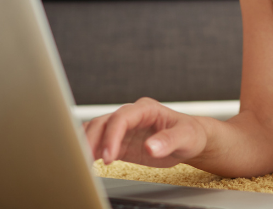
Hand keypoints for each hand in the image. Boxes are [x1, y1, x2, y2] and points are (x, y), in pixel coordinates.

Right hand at [83, 97, 207, 167]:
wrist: (190, 141)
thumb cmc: (190, 134)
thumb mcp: (186, 136)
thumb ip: (169, 140)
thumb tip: (151, 147)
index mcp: (145, 109)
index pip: (121, 118)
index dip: (112, 136)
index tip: (108, 157)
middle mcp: (131, 115)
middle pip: (103, 123)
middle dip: (93, 141)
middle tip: (88, 161)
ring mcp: (123, 128)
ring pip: (96, 130)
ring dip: (86, 144)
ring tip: (82, 163)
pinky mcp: (120, 142)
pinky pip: (99, 143)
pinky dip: (89, 150)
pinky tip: (85, 162)